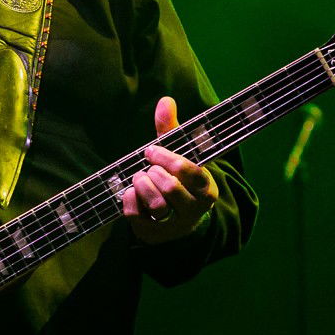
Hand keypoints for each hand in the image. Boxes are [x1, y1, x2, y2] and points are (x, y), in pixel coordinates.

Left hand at [124, 96, 217, 243]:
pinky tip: (130, 193)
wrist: (176, 220)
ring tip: (139, 179)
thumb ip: (171, 130)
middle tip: (147, 168)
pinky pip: (137, 217)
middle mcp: (195, 209)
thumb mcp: (177, 155)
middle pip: (171, 187)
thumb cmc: (177, 180)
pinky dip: (129, 201)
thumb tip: (165, 100)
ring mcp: (175, 225)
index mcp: (206, 188)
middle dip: (153, 173)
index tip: (151, 151)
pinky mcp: (154, 234)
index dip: (166, 158)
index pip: (189, 171)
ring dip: (142, 187)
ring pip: (157, 206)